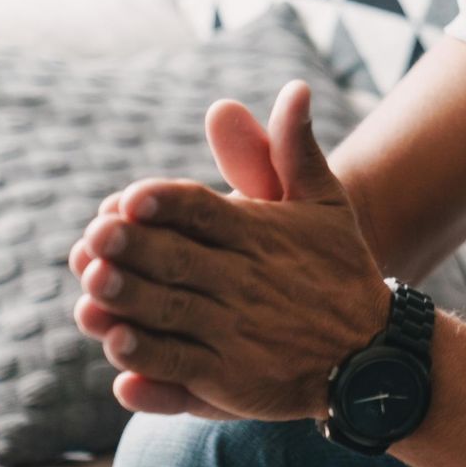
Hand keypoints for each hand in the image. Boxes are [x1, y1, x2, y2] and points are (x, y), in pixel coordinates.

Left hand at [70, 81, 390, 421]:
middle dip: (136, 248)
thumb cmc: (338, 268)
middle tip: (94, 237)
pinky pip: (181, 365)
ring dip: (131, 299)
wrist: (372, 354)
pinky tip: (117, 344)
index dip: (167, 203)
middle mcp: (246, 281)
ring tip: (93, 284)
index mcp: (262, 234)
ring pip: (173, 312)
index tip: (129, 197)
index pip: (205, 211)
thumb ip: (295, 149)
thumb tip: (295, 88)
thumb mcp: (326, 204)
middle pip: (181, 260)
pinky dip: (149, 357)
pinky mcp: (230, 378)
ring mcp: (237, 331)